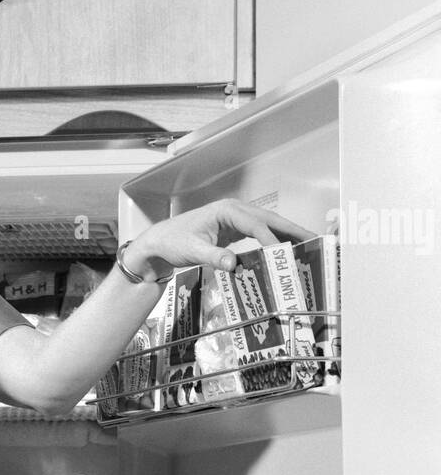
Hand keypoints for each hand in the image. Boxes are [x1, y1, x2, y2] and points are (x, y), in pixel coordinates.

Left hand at [122, 200, 316, 280]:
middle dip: (292, 229)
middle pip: (269, 219)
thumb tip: (233, 264)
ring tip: (308, 244)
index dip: (271, 240)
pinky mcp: (234, 229)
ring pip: (267, 224)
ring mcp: (235, 219)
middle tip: (314, 239)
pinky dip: (273, 239)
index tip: (284, 255)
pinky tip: (285, 250)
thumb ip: (213, 257)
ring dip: (287, 233)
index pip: (256, 225)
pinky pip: (259, 232)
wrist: (161, 241)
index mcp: (226, 211)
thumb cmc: (174, 242)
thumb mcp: (192, 251)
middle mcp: (234, 210)